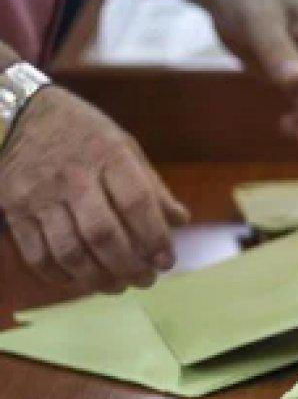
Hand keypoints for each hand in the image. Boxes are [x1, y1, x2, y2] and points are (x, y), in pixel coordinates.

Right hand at [0, 87, 188, 292]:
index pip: (138, 203)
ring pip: (69, 251)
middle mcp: (74, 177)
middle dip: (129, 267)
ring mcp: (40, 195)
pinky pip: (37, 253)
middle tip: (145, 280)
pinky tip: (78, 279)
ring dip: (97, 278)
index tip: (166, 261)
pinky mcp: (14, 209)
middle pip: (103, 235)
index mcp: (108, 156)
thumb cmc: (80, 131)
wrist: (12, 113)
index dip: (156, 238)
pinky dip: (60, 275)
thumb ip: (150, 184)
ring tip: (117, 286)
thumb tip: (180, 220)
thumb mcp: (123, 144)